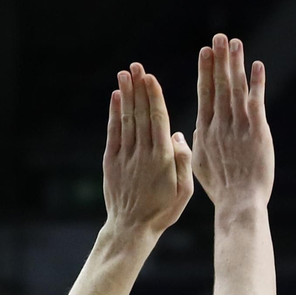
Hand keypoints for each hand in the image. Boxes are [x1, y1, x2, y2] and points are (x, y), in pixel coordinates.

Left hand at [104, 64, 193, 238]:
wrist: (131, 228)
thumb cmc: (162, 211)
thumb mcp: (184, 192)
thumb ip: (183, 162)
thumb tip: (177, 135)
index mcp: (162, 158)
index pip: (157, 119)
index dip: (153, 96)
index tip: (151, 77)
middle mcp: (142, 153)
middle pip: (140, 114)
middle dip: (138, 88)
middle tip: (136, 66)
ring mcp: (125, 156)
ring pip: (126, 119)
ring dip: (125, 95)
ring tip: (124, 74)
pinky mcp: (112, 162)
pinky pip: (113, 133)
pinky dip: (113, 114)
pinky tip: (115, 97)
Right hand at [191, 34, 272, 212]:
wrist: (239, 202)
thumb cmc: (221, 189)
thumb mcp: (199, 165)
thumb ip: (196, 143)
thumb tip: (193, 128)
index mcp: (206, 130)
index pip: (205, 94)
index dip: (205, 71)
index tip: (205, 52)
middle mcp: (220, 124)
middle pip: (219, 85)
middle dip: (219, 59)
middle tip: (219, 37)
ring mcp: (239, 126)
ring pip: (235, 88)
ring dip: (235, 64)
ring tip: (235, 42)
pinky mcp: (257, 132)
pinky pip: (256, 102)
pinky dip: (257, 83)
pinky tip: (257, 65)